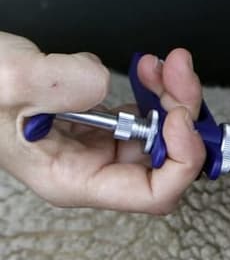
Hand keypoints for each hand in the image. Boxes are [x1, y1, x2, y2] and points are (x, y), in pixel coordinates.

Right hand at [0, 33, 205, 213]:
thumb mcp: (13, 81)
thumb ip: (60, 83)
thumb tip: (101, 84)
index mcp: (73, 179)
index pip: (152, 194)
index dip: (180, 159)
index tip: (178, 118)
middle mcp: (91, 168)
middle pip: (167, 160)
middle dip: (183, 114)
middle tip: (178, 73)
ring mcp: (98, 145)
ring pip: (163, 134)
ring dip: (174, 97)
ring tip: (164, 65)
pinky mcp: (101, 122)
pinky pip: (148, 113)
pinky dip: (157, 89)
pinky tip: (147, 68)